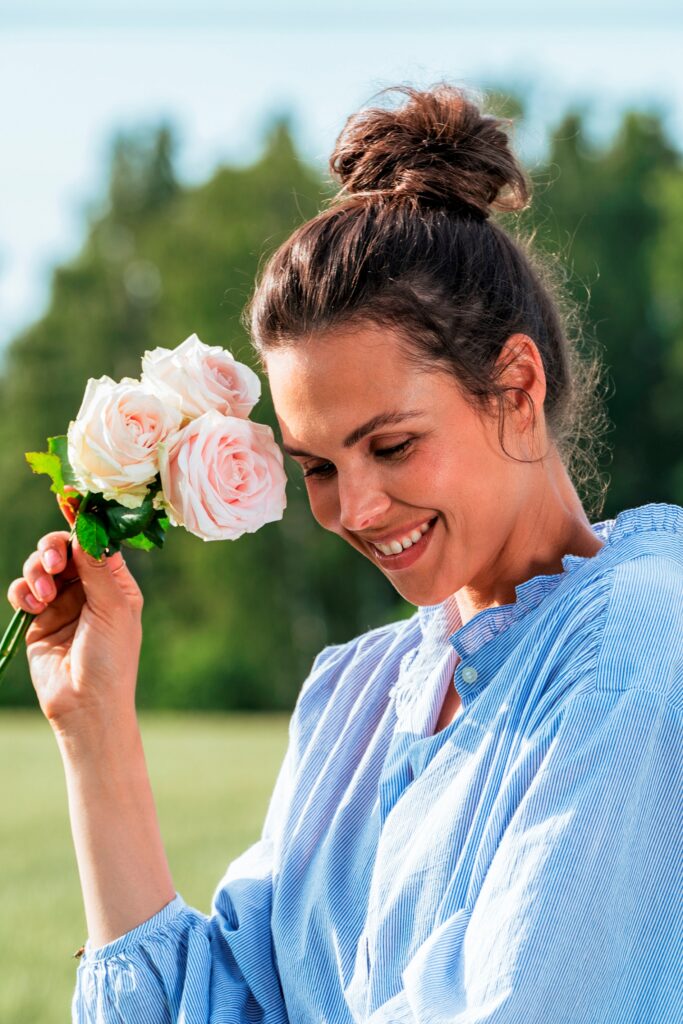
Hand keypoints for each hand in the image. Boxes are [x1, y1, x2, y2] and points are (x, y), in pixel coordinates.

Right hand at [6, 529, 142, 730]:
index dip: (83, 521)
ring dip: (37, 571)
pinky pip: (23, 590)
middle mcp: (88, 589)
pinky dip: (23, 592)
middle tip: (54, 562)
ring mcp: (61, 603)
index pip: (97, 542)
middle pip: (64, 548)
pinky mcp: (37, 620)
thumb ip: (98, 568)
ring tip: (44, 593)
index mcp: (115, 584)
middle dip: (53, 548)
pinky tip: (32, 606)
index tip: (68, 499)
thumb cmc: (111, 659)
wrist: (85, 706)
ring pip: (39, 566)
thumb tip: (86, 529)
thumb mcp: (114, 609)